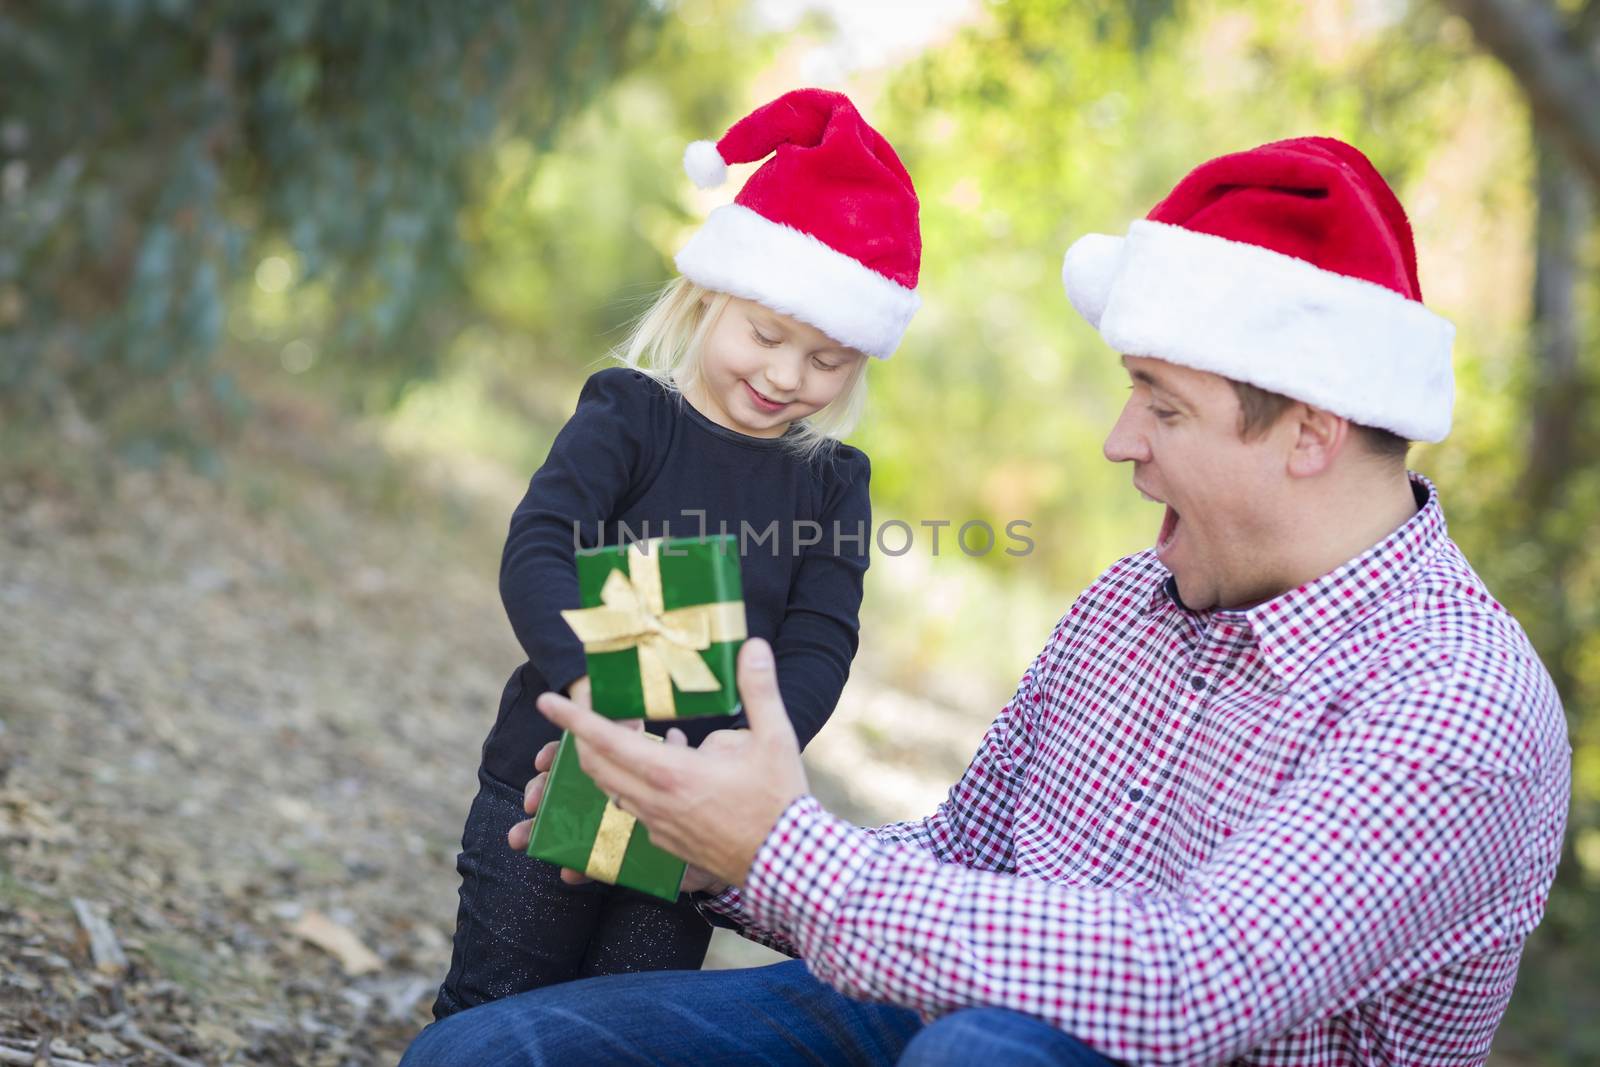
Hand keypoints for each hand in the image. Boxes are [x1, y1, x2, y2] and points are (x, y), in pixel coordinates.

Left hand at [532, 638, 807, 886]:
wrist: (787, 864)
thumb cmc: (778, 802)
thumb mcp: (774, 738)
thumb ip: (759, 688)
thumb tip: (754, 645)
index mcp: (670, 774)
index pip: (605, 742)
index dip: (572, 719)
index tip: (547, 701)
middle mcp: (654, 802)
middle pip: (596, 766)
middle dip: (583, 737)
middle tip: (590, 712)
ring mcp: (657, 828)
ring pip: (613, 789)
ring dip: (611, 762)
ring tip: (639, 735)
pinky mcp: (666, 845)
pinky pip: (635, 809)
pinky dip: (636, 784)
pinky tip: (669, 766)